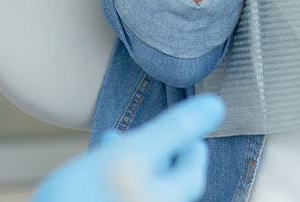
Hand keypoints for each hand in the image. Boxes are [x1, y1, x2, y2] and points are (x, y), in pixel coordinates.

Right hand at [31, 94, 225, 201]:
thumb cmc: (82, 198)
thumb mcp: (132, 154)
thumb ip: (175, 130)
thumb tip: (217, 106)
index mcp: (163, 200)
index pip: (193, 174)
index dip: (192, 145)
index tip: (185, 127)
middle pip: (166, 183)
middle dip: (157, 153)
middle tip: (149, 133)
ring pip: (139, 187)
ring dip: (132, 162)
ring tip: (112, 140)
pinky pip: (120, 195)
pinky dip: (115, 179)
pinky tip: (95, 165)